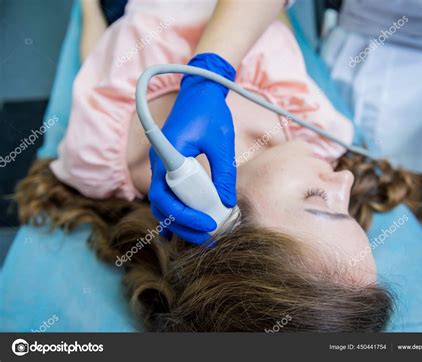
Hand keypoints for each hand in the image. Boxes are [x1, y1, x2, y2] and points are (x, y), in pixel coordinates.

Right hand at [148, 53, 236, 243]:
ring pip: (163, 204)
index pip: (165, 197)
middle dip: (183, 226)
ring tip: (203, 235)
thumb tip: (226, 205)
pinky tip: (190, 226)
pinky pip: (168, 195)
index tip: (209, 224)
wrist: (199, 91)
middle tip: (207, 239)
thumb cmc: (210, 112)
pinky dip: (177, 212)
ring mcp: (162, 166)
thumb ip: (223, 174)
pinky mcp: (169, 168)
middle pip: (161, 206)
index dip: (184, 216)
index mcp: (167, 154)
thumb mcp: (222, 143)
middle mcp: (159, 164)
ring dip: (180, 222)